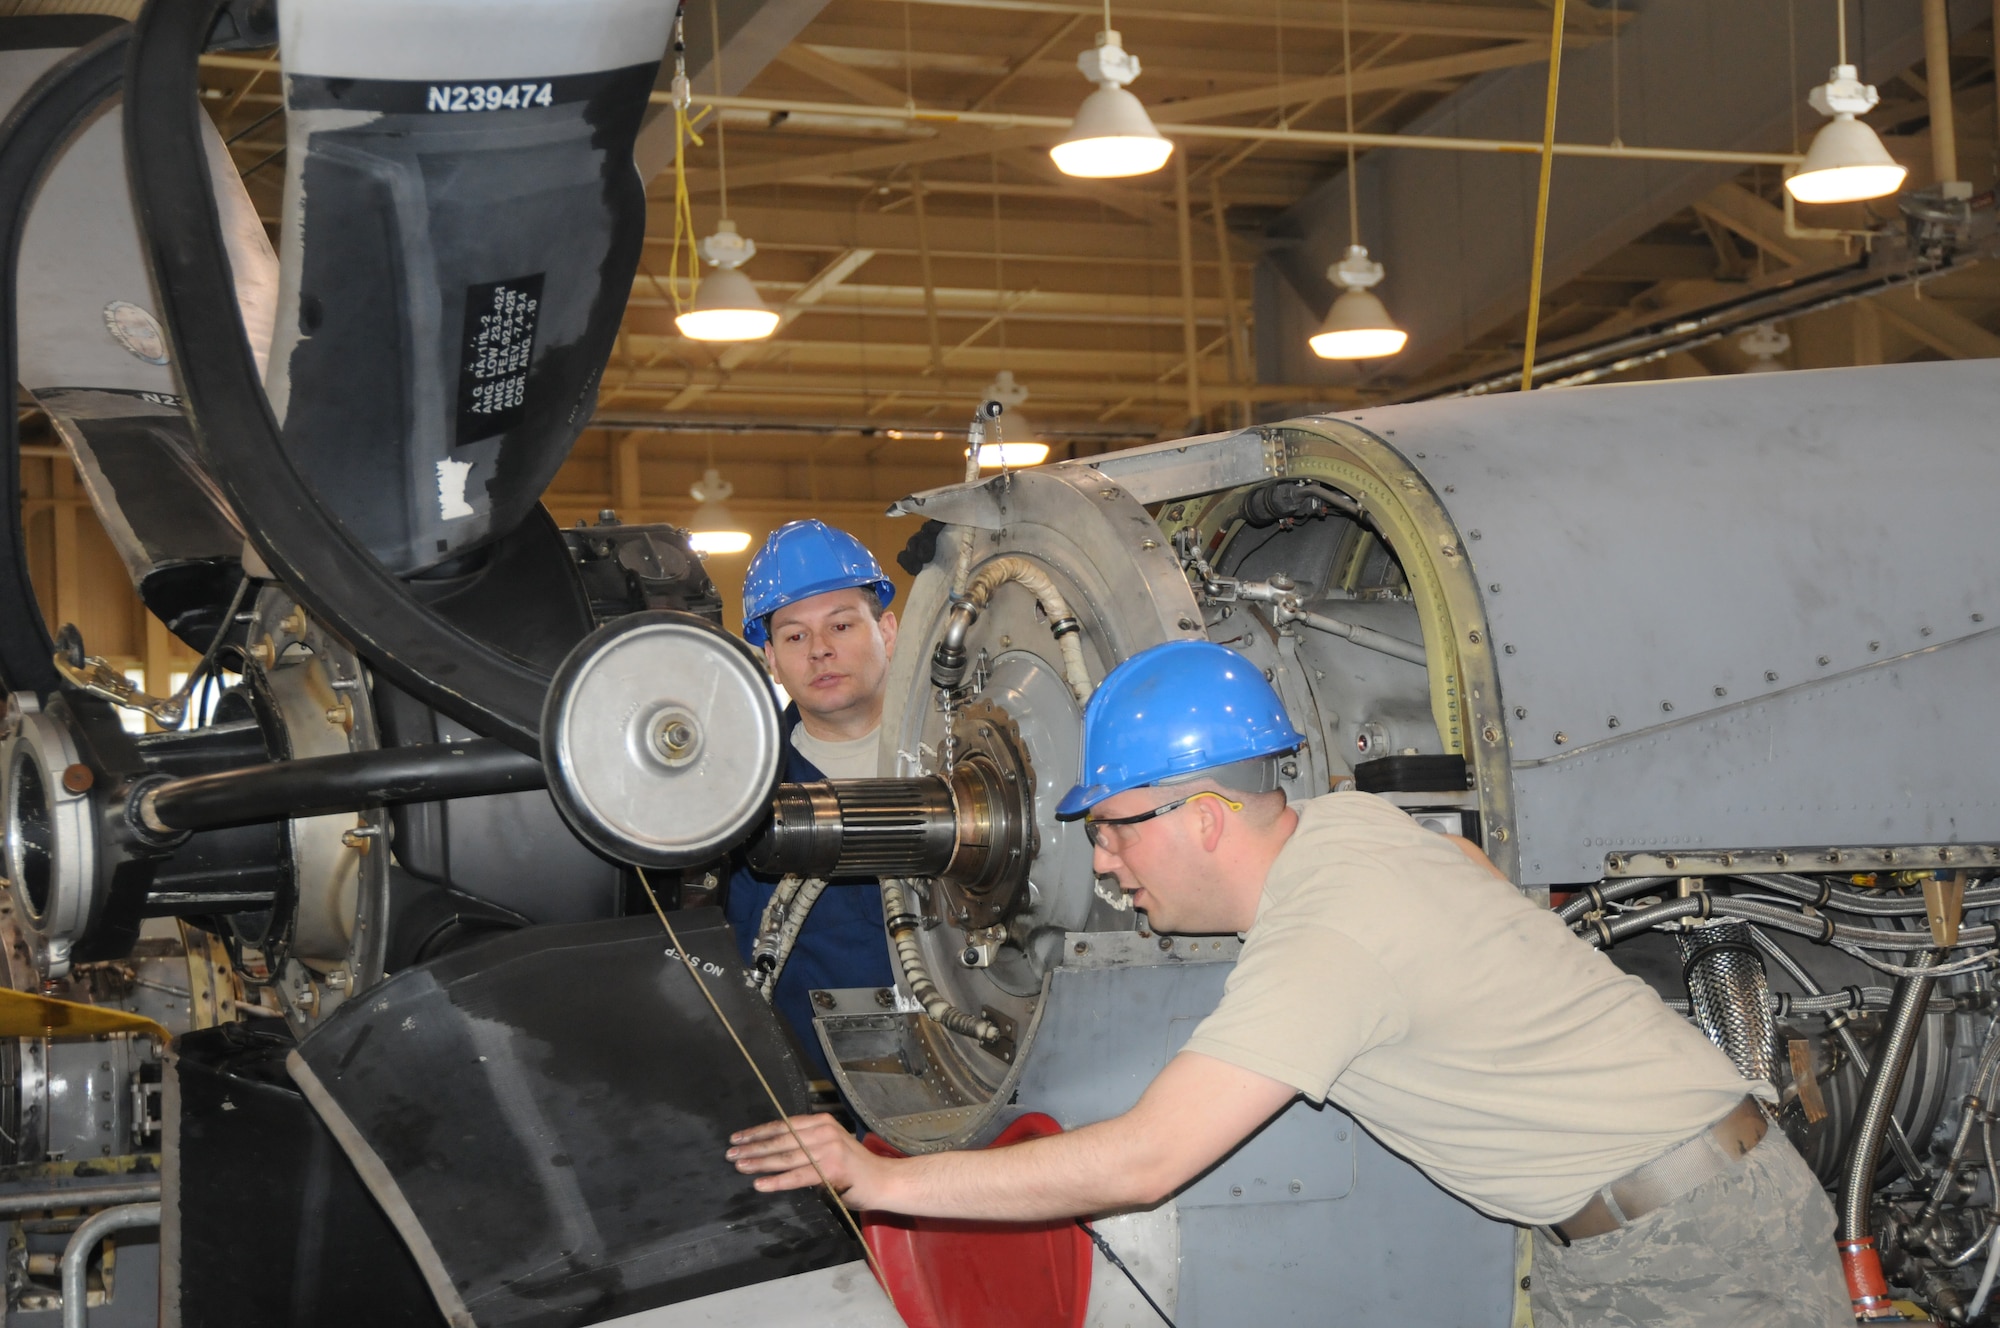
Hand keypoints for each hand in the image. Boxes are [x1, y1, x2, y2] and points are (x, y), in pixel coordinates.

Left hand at [728, 1113, 886, 1206]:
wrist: (884, 1181)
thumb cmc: (855, 1168)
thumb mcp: (830, 1146)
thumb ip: (806, 1145)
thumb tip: (774, 1149)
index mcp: (822, 1122)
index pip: (784, 1125)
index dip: (759, 1132)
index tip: (738, 1137)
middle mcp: (824, 1131)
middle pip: (781, 1140)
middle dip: (753, 1147)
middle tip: (730, 1153)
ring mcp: (828, 1150)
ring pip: (785, 1157)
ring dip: (759, 1162)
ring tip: (740, 1165)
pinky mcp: (831, 1170)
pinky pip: (797, 1176)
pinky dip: (776, 1181)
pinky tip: (760, 1184)